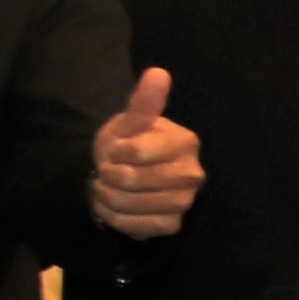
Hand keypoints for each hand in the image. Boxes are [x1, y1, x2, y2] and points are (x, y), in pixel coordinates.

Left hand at [90, 64, 200, 238]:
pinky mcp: (173, 224)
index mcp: (185, 142)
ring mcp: (186, 201)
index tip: (115, 150)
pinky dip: (115, 218)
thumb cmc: (127, 143)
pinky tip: (115, 206)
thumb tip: (158, 73)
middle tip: (107, 171)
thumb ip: (143, 103)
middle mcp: (193, 173)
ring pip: (129, 204)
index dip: (115, 152)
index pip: (137, 152)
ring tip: (108, 187)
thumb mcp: (128, 123)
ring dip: (106, 197)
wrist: (123, 175)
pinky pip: (136, 227)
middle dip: (107, 175)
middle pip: (130, 180)